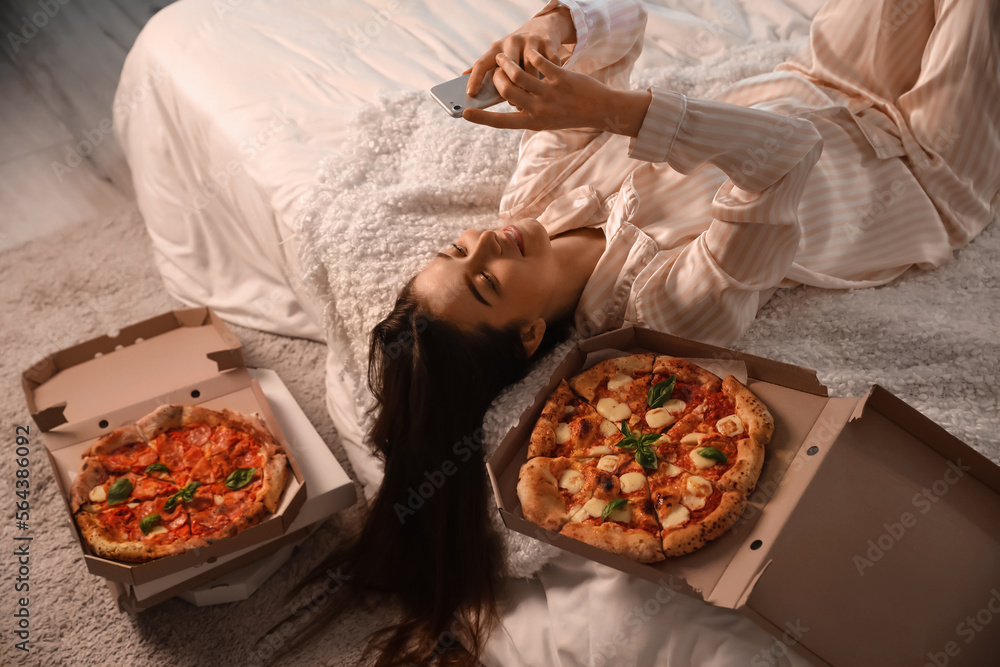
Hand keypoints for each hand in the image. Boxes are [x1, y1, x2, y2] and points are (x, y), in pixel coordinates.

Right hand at [463, 49, 650, 135]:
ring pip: (519, 75)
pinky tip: (530, 53)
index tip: (464, 114)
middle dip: (497, 78)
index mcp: (532, 123)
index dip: (482, 119)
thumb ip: (524, 110)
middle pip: (507, 92)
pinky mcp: (561, 79)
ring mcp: (551, 94)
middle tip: (495, 71)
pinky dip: (532, 56)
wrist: (599, 109)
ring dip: (507, 63)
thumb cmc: (567, 113)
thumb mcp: (545, 118)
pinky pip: (540, 63)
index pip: (501, 123)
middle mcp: (540, 111)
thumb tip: (503, 95)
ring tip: (503, 57)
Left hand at [465, 5, 573, 95]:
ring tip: (529, 100)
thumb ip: (485, 66)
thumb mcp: (500, 53)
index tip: (470, 94)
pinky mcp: (548, 43)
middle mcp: (512, 41)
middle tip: (510, 103)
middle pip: (507, 68)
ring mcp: (531, 41)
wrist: (542, 29)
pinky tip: (548, 86)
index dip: (475, 78)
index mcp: (497, 48)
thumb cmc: (517, 50)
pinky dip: (548, 77)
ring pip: (529, 69)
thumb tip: (462, 76)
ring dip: (529, 87)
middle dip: (509, 87)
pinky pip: (548, 65)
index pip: (482, 63)